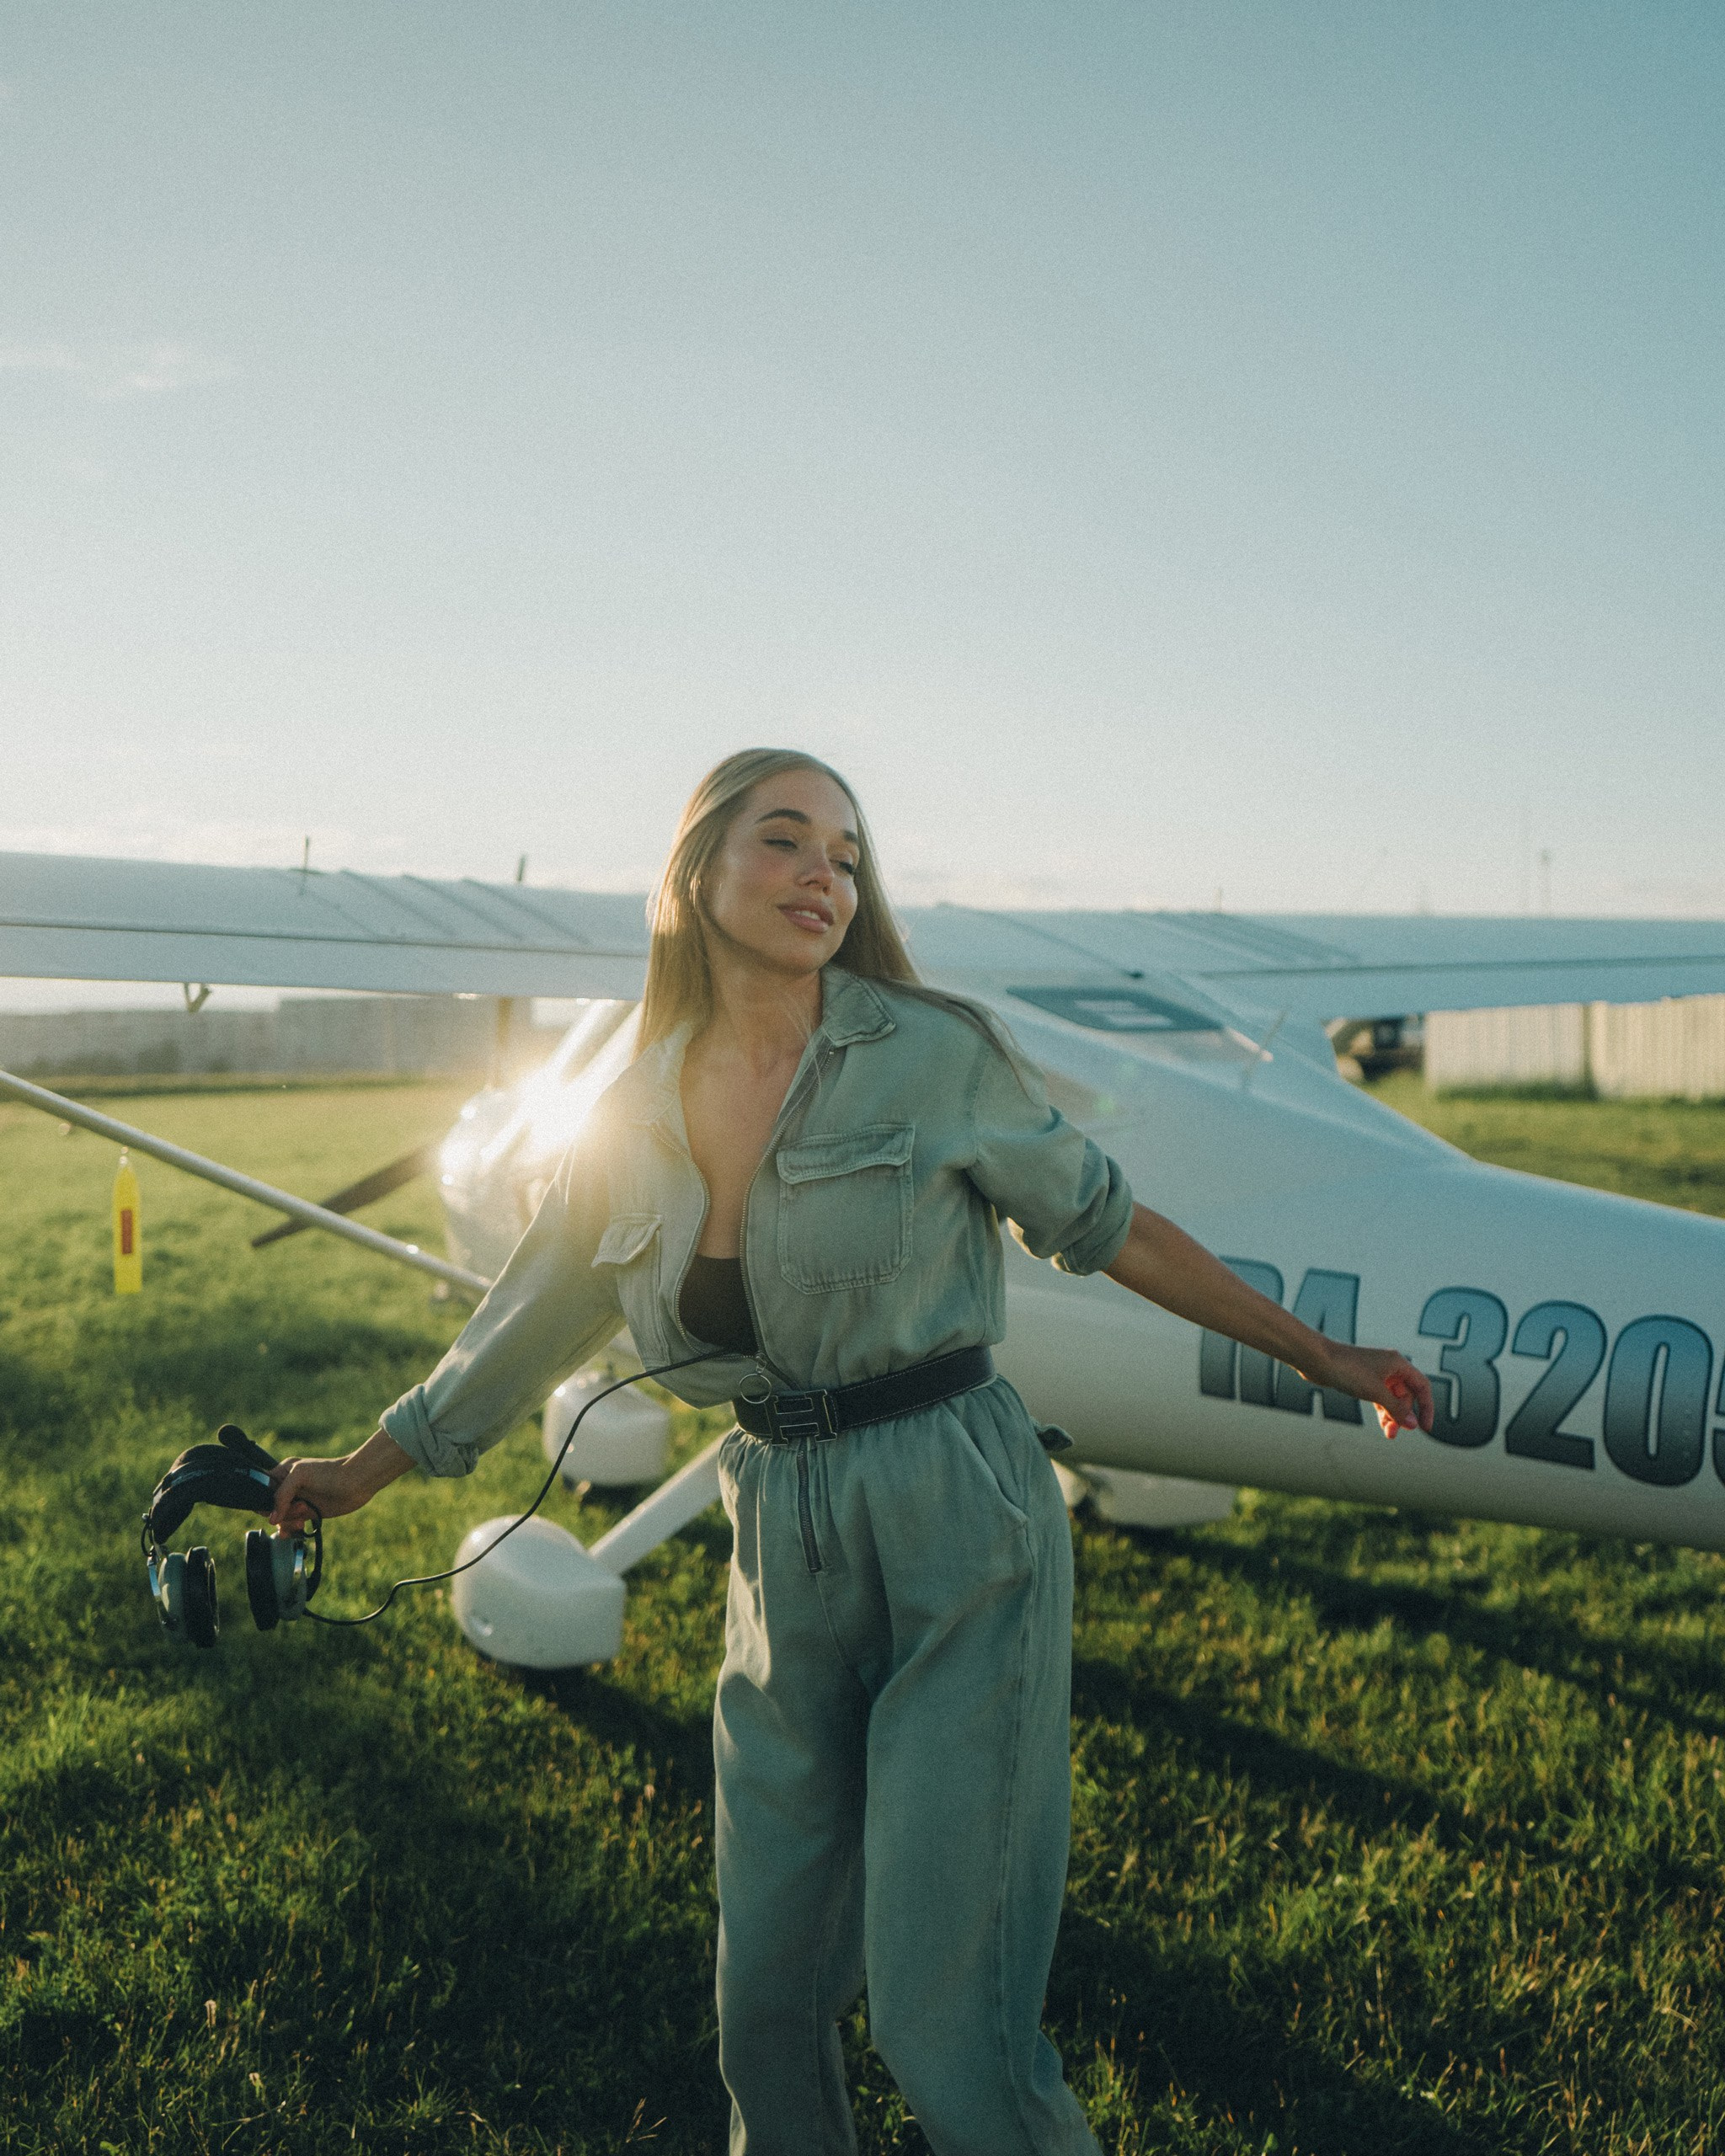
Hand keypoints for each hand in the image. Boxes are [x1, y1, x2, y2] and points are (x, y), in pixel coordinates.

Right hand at [268, 1427, 411, 1531]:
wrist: (356, 1482)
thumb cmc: (329, 1472)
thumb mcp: (299, 1475)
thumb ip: (281, 1495)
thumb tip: (272, 1519)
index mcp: (283, 1472)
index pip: (262, 1490)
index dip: (265, 1501)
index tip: (276, 1507)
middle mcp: (288, 1487)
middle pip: (270, 1508)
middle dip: (281, 1512)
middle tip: (299, 1506)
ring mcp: (298, 1500)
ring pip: (280, 1519)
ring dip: (288, 1521)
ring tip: (303, 1514)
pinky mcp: (308, 1513)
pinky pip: (291, 1525)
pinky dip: (291, 1529)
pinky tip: (299, 1527)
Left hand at [1312, 1345, 1433, 1440]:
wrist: (1317, 1360)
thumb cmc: (1347, 1370)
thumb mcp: (1376, 1392)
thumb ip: (1396, 1409)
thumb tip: (1412, 1424)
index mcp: (1398, 1363)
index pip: (1421, 1387)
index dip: (1427, 1408)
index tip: (1425, 1428)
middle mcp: (1390, 1366)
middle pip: (1406, 1395)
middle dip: (1403, 1415)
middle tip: (1394, 1433)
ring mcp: (1377, 1373)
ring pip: (1392, 1398)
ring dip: (1392, 1416)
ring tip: (1388, 1433)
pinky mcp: (1364, 1380)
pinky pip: (1380, 1398)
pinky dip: (1382, 1410)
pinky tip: (1382, 1423)